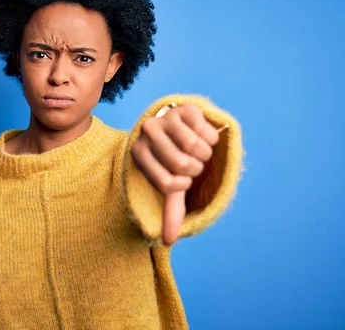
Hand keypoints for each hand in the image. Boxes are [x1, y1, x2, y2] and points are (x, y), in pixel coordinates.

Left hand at [130, 103, 220, 245]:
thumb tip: (169, 241)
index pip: (168, 183)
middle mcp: (146, 131)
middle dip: (195, 170)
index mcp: (137, 153)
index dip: (182, 185)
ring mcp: (165, 117)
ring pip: (196, 148)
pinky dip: (211, 140)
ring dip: (204, 156)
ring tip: (196, 152)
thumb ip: (170, 210)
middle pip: (183, 164)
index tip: (179, 178)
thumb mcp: (169, 185)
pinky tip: (202, 137)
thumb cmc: (170, 161)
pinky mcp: (185, 108)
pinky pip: (208, 133)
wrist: (177, 129)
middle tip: (190, 164)